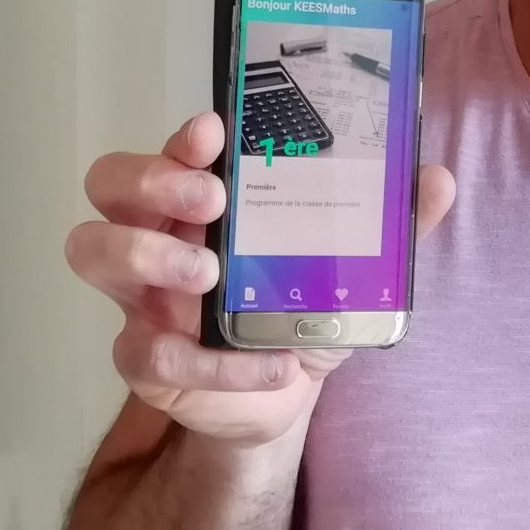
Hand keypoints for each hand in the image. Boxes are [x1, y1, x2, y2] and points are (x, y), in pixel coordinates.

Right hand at [65, 113, 456, 447]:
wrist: (281, 397)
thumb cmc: (299, 311)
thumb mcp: (350, 267)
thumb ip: (390, 225)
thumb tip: (437, 179)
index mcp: (205, 200)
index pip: (175, 150)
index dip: (183, 137)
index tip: (213, 132)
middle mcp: (161, 235)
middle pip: (109, 183)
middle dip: (151, 181)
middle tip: (211, 203)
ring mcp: (143, 296)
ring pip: (92, 250)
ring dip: (146, 255)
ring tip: (208, 275)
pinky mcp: (146, 359)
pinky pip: (149, 354)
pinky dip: (215, 362)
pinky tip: (271, 364)